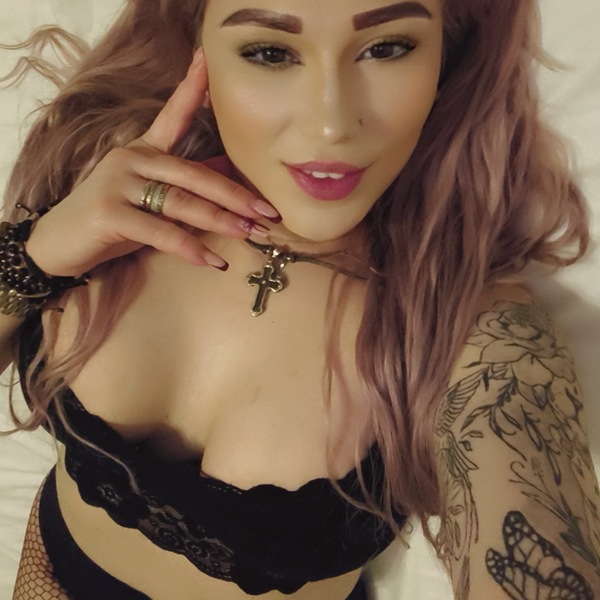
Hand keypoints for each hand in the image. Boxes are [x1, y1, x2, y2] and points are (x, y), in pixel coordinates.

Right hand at [25, 49, 277, 275]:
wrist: (60, 243)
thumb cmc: (115, 220)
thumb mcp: (151, 199)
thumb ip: (183, 190)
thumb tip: (229, 192)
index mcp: (144, 151)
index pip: (172, 115)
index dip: (190, 89)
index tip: (207, 61)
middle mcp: (132, 159)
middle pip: (195, 174)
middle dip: (235, 196)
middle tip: (268, 213)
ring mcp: (119, 183)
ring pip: (182, 202)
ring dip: (221, 221)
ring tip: (250, 235)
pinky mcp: (110, 212)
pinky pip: (160, 232)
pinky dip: (190, 248)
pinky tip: (213, 261)